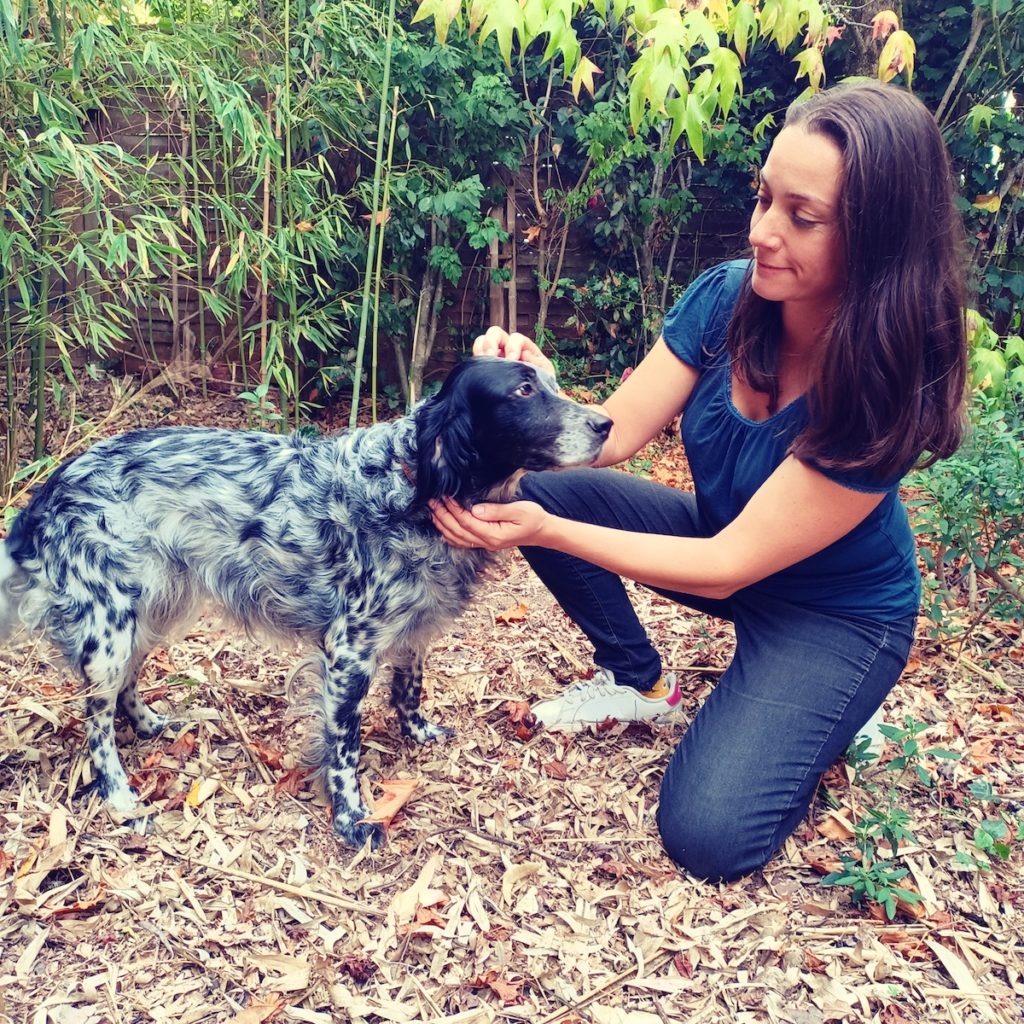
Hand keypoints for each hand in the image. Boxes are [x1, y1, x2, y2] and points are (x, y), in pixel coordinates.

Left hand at [430, 497, 549, 551]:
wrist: (542, 531)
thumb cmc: (533, 518)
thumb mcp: (519, 511)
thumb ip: (496, 511)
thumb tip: (475, 509)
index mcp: (494, 534)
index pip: (467, 522)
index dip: (453, 510)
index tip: (444, 496)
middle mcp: (487, 542)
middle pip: (458, 531)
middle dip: (443, 516)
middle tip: (431, 501)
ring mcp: (485, 544)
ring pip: (457, 538)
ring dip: (443, 525)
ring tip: (433, 511)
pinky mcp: (485, 542)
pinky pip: (463, 541)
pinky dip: (450, 535)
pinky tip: (442, 527)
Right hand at [473, 326, 556, 380]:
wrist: (533, 401)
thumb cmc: (540, 384)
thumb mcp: (544, 373)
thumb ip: (537, 363)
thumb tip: (524, 355)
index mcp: (523, 347)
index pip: (515, 338)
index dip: (513, 346)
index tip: (512, 360)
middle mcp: (506, 348)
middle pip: (494, 333)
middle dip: (491, 342)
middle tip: (490, 356)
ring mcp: (494, 357)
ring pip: (481, 343)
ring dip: (480, 350)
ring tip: (482, 362)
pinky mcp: (485, 368)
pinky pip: (475, 360)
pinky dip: (475, 363)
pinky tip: (479, 373)